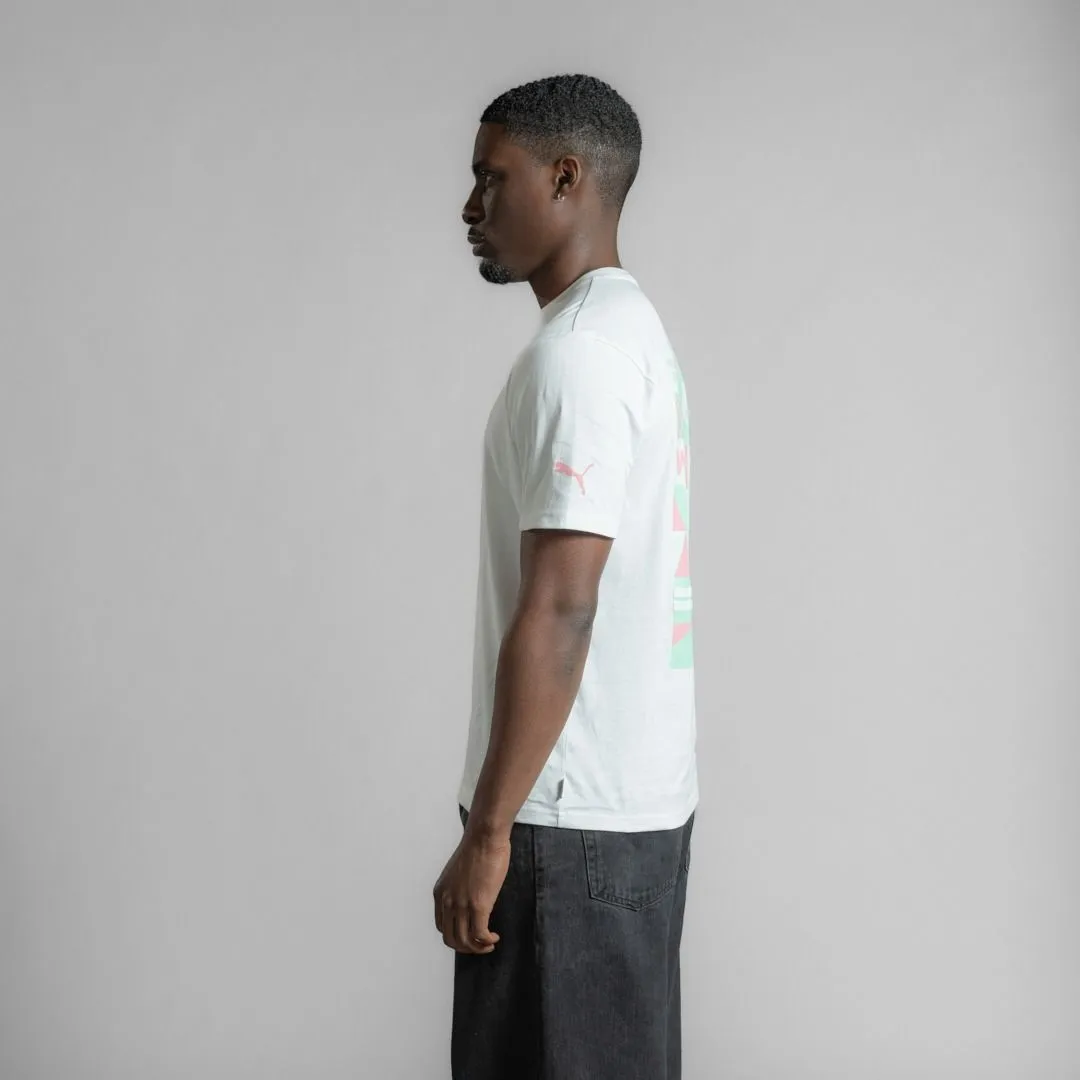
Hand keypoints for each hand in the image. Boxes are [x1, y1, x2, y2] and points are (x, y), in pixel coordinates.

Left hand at [432, 829, 510, 953]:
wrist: (485, 836)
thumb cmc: (477, 848)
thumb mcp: (458, 872)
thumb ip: (458, 888)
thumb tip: (469, 899)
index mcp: (440, 893)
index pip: (442, 926)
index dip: (456, 935)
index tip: (470, 934)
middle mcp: (447, 901)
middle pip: (450, 938)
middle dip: (466, 947)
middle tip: (480, 945)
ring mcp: (461, 904)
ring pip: (464, 941)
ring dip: (478, 948)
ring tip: (490, 943)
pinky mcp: (478, 905)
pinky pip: (479, 935)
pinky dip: (486, 941)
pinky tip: (495, 937)